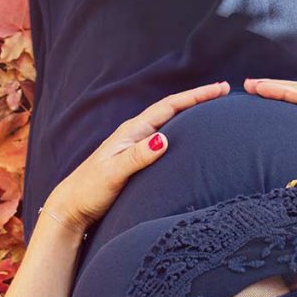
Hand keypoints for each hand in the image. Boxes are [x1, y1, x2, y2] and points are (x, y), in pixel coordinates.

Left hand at [42, 82, 231, 232]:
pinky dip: (183, 132)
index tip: (220, 89)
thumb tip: (164, 139)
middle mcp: (135, 134)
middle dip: (199, 100)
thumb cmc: (90, 190)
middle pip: (173, 110)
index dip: (196, 96)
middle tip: (224, 92)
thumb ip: (138, 156)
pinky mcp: (137, 160)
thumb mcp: (113, 173)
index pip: (170, 106)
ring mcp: (136, 146)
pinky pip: (165, 139)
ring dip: (192, 114)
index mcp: (131, 132)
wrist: (71, 207)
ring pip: (170, 123)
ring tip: (215, 110)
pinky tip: (191, 138)